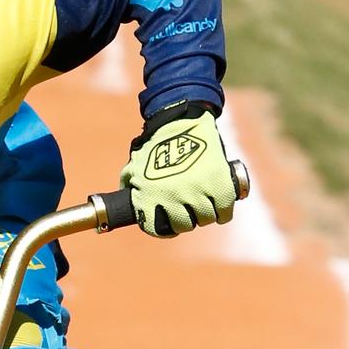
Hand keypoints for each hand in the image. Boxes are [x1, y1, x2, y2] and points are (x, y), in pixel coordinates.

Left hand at [121, 107, 236, 235]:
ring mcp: (196, 191)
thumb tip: (124, 199)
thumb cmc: (158, 142)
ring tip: (207, 206)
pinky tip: (222, 210)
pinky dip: (224, 213)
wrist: (181, 120)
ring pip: (205, 218)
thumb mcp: (137, 164)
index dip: (166, 227)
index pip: (156, 228)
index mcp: (149, 196)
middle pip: (185, 225)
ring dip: (206, 215)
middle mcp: (171, 197)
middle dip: (189, 220)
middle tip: (192, 211)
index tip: (172, 223)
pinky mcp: (218, 183)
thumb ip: (130, 183)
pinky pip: (224, 210)